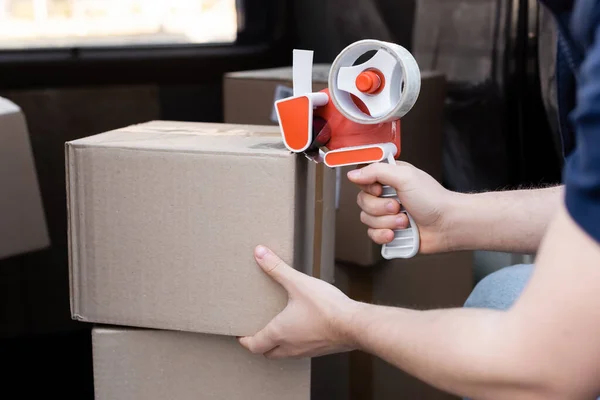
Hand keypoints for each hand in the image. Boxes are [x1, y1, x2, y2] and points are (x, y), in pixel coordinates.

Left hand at [239, 246, 358, 358]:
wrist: (355, 325)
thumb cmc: (326, 308)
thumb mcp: (298, 283)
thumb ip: (277, 268)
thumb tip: (259, 253)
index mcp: (279, 333)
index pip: (254, 345)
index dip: (245, 340)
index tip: (240, 334)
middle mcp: (290, 346)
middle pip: (268, 353)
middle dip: (260, 343)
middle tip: (257, 331)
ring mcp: (306, 350)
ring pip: (285, 353)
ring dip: (278, 344)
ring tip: (278, 329)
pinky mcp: (321, 349)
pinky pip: (302, 350)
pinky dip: (296, 343)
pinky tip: (303, 328)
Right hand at [347, 161, 458, 253]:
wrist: (447, 225)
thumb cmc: (433, 199)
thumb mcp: (405, 176)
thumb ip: (377, 171)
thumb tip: (353, 174)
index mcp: (389, 178)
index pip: (362, 179)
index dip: (368, 187)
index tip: (381, 189)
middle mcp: (386, 195)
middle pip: (362, 201)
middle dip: (381, 208)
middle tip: (399, 207)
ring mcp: (387, 215)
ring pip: (366, 219)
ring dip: (387, 222)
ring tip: (405, 221)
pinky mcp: (389, 231)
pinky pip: (372, 235)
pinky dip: (384, 235)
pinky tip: (396, 233)